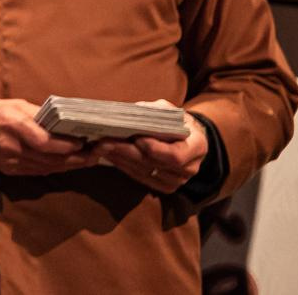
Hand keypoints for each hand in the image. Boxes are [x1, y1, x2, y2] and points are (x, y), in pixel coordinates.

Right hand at [0, 99, 99, 175]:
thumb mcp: (13, 104)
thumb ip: (38, 113)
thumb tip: (65, 120)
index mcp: (12, 125)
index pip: (46, 142)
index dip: (68, 146)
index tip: (85, 141)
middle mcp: (11, 147)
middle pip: (51, 159)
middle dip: (77, 158)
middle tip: (97, 154)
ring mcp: (10, 162)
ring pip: (48, 168)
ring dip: (70, 166)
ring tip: (88, 159)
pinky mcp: (9, 171)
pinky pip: (38, 172)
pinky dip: (55, 169)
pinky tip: (67, 164)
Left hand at [92, 100, 207, 192]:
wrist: (188, 139)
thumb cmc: (176, 121)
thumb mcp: (169, 111)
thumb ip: (154, 112)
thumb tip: (130, 112)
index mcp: (197, 146)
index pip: (175, 156)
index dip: (154, 149)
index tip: (136, 137)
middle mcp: (190, 168)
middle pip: (154, 164)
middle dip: (126, 152)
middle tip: (104, 141)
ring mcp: (178, 181)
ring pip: (144, 172)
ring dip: (120, 159)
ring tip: (101, 147)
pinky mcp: (165, 187)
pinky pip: (141, 179)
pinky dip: (124, 167)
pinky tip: (110, 156)